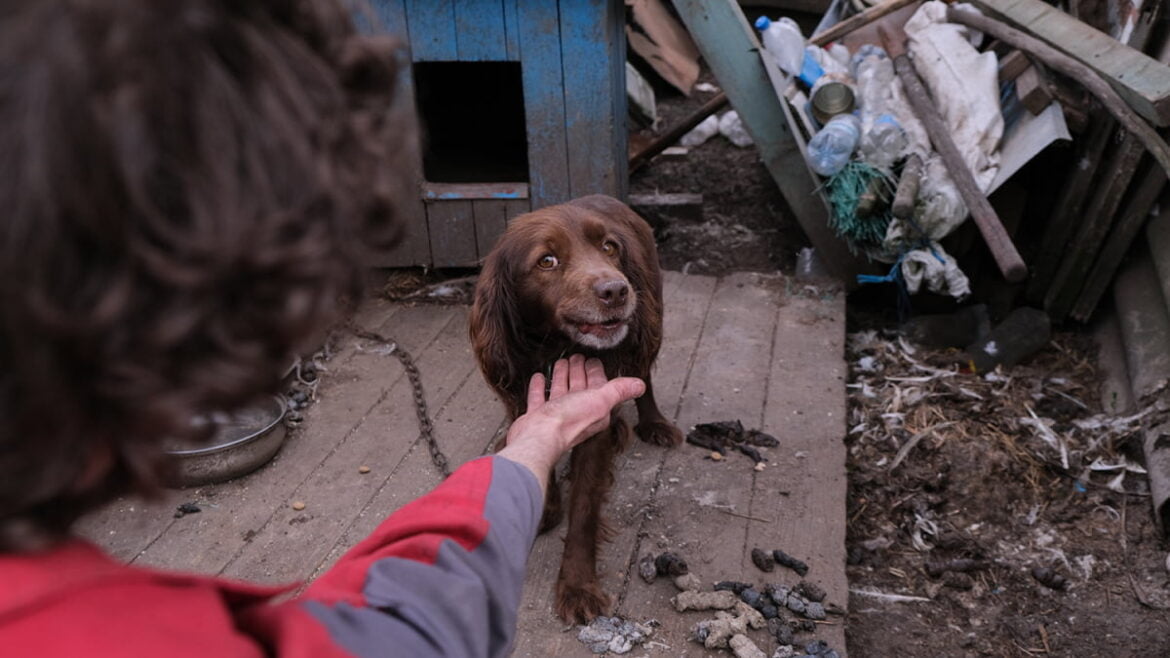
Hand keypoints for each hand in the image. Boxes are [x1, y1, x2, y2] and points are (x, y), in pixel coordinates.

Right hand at [497, 355, 644, 495]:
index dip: (596, 372)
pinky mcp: (538, 415)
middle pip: (579, 387)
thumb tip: (640, 386)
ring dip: (561, 376)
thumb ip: (619, 390)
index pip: (598, 386)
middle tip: (577, 358)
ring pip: (560, 390)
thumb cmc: (569, 422)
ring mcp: (555, 414)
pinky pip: (539, 397)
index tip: (593, 360)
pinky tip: (539, 377)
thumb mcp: (601, 400)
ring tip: (561, 363)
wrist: (539, 436)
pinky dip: (539, 387)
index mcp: (594, 410)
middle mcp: (576, 413)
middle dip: (579, 371)